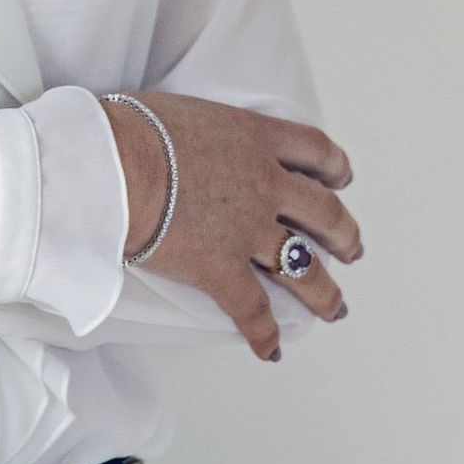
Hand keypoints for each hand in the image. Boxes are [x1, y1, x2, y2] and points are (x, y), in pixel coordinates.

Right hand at [103, 91, 362, 361]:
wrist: (113, 163)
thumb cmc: (130, 128)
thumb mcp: (181, 112)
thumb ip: (204, 130)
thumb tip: (180, 141)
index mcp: (255, 138)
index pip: (315, 150)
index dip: (334, 168)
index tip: (339, 180)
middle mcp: (265, 184)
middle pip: (325, 213)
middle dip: (344, 234)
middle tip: (350, 248)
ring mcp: (248, 230)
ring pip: (305, 268)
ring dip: (324, 292)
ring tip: (335, 307)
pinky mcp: (222, 270)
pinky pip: (253, 310)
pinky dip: (264, 334)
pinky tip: (271, 351)